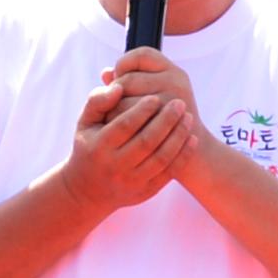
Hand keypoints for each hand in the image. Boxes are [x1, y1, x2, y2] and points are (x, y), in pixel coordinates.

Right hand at [61, 74, 193, 213]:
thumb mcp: (85, 123)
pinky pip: (169, 173)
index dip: (141, 110)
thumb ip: (98, 101)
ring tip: (189, 118)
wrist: (88, 190)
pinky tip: (192, 138)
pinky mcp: (145, 192)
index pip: (124, 126)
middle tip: (180, 103)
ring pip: (161, 158)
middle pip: (146, 142)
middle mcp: (114, 167)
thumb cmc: (89, 146)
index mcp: (98, 148)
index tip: (156, 96)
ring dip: (178, 137)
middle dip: (165, 121)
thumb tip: (119, 86)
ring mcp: (131, 182)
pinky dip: (183, 155)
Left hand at [106, 48, 202, 129]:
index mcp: (173, 71)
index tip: (120, 81)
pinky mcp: (164, 128)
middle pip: (128, 80)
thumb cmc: (161, 118)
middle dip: (115, 93)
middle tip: (113, 104)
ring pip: (124, 102)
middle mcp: (176, 83)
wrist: (187, 150)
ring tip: (115, 118)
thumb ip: (127, 79)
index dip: (124, 65)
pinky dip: (117, 127)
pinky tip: (120, 132)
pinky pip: (128, 123)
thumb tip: (105, 73)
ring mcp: (172, 105)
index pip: (141, 55)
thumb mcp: (151, 92)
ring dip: (112, 111)